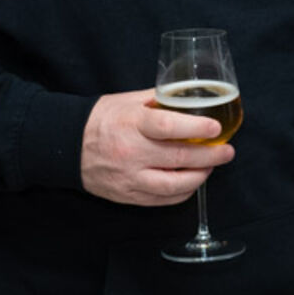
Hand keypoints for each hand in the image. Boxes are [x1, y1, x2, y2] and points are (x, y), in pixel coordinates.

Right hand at [79, 89, 233, 206]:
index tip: (216, 127)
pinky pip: (161, 199)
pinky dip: (182, 192)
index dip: (195, 127)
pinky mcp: (127, 195)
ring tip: (211, 167)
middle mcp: (131, 152)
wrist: (66, 146)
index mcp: (132, 124)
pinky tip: (192, 182)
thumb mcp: (129, 101)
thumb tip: (190, 95)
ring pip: (173, 185)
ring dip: (199, 177)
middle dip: (210, 156)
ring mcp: (129, 177)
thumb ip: (160, 98)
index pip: (168, 126)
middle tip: (227, 151)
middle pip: (178, 157)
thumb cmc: (102, 119)